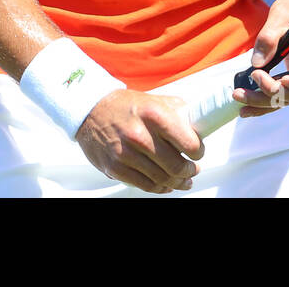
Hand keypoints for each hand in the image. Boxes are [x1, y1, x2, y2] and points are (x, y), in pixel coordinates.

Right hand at [75, 89, 203, 193]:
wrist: (89, 111)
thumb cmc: (124, 105)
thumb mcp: (153, 100)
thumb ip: (177, 112)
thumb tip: (199, 125)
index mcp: (153, 114)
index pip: (188, 142)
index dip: (198, 151)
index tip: (198, 152)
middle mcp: (139, 134)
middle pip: (176, 165)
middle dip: (190, 170)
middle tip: (193, 169)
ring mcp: (126, 153)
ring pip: (162, 179)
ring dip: (178, 182)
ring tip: (183, 179)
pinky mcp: (115, 168)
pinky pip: (146, 185)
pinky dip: (160, 188)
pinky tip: (166, 184)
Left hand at [235, 0, 288, 117]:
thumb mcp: (282, 16)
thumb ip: (270, 38)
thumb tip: (257, 63)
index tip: (285, 79)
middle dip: (272, 94)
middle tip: (252, 80)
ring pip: (284, 99)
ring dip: (261, 102)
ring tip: (239, 97)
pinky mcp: (288, 77)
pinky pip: (277, 95)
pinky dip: (262, 103)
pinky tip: (245, 108)